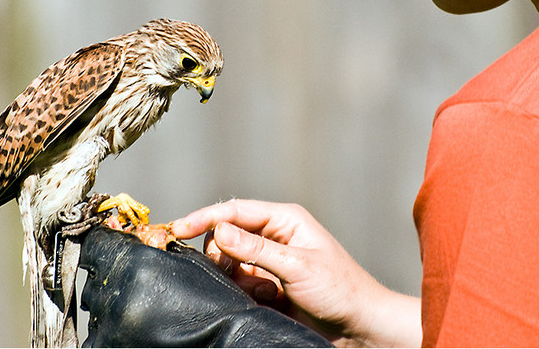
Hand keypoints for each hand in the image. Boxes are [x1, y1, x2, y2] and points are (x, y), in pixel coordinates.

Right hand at [77, 225, 330, 346]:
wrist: (358, 328)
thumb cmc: (340, 290)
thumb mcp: (298, 266)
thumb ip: (256, 249)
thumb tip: (219, 231)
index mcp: (284, 220)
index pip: (235, 210)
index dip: (205, 218)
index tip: (179, 229)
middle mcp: (273, 236)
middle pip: (225, 236)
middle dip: (224, 257)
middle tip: (240, 276)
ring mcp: (268, 262)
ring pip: (229, 263)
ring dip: (238, 279)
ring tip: (266, 293)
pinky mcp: (266, 285)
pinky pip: (238, 284)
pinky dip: (245, 294)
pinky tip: (269, 301)